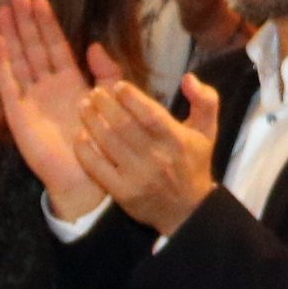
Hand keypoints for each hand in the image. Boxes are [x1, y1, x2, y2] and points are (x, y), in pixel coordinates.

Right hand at [0, 0, 110, 217]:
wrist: (85, 176)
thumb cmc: (100, 140)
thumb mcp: (110, 100)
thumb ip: (106, 72)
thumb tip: (95, 45)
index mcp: (69, 81)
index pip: (55, 45)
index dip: (47, 23)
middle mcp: (47, 86)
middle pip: (33, 47)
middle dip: (26, 21)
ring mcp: (30, 97)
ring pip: (19, 59)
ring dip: (12, 34)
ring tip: (4, 9)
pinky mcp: (18, 112)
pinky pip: (8, 82)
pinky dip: (2, 62)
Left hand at [75, 73, 223, 236]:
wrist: (187, 210)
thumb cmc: (193, 164)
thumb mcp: (207, 131)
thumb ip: (206, 100)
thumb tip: (188, 78)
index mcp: (177, 141)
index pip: (150, 115)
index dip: (131, 98)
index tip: (118, 86)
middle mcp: (157, 158)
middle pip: (124, 126)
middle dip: (105, 105)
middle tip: (94, 93)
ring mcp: (137, 177)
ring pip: (108, 143)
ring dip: (92, 121)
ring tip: (83, 106)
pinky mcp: (122, 192)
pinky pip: (97, 168)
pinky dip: (85, 150)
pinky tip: (80, 135)